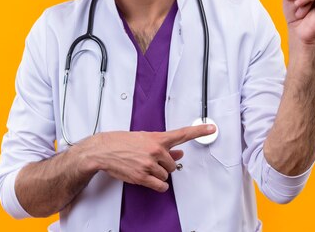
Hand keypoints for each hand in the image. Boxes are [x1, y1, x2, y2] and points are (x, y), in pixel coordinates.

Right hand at [83, 124, 215, 191]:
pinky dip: (159, 185)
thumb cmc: (121, 142)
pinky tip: (151, 180)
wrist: (103, 150)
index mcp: (157, 138)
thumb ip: (163, 146)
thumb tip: (179, 151)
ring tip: (144, 167)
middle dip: (165, 164)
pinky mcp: (142, 176)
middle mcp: (155, 150)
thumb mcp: (143, 139)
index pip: (182, 134)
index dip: (199, 131)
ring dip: (158, 174)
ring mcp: (149, 164)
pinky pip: (160, 185)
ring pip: (166, 174)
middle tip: (151, 161)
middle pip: (173, 163)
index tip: (211, 128)